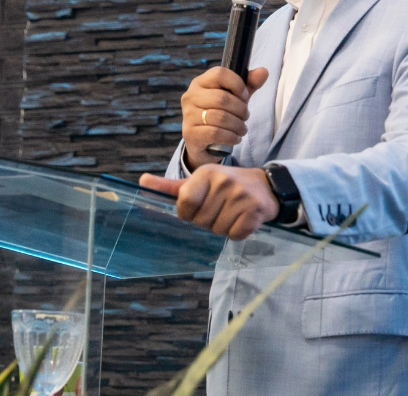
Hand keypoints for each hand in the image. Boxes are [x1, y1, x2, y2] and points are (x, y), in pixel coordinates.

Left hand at [140, 165, 277, 240]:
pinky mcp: (255, 211)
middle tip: (220, 208)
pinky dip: (238, 232)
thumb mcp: (199, 181)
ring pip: (218, 230)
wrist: (265, 185)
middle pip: (201, 221)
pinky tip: (242, 219)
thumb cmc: (226, 185)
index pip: (185, 203)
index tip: (197, 208)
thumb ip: (170, 186)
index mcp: (206, 174)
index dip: (188, 213)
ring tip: (232, 212)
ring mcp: (241, 196)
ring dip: (223, 227)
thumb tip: (142, 181)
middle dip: (208, 220)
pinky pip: (236, 235)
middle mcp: (224, 182)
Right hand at [181, 66, 268, 169]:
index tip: (245, 96)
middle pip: (222, 98)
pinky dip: (231, 137)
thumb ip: (248, 85)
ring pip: (220, 117)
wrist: (202, 144)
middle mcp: (190, 96)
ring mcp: (188, 116)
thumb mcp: (235, 99)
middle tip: (245, 117)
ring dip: (238, 125)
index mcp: (200, 83)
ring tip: (242, 129)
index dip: (237, 84)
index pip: (219, 73)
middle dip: (240, 109)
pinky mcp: (190, 134)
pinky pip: (216, 133)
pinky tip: (236, 138)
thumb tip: (264, 71)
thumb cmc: (219, 116)